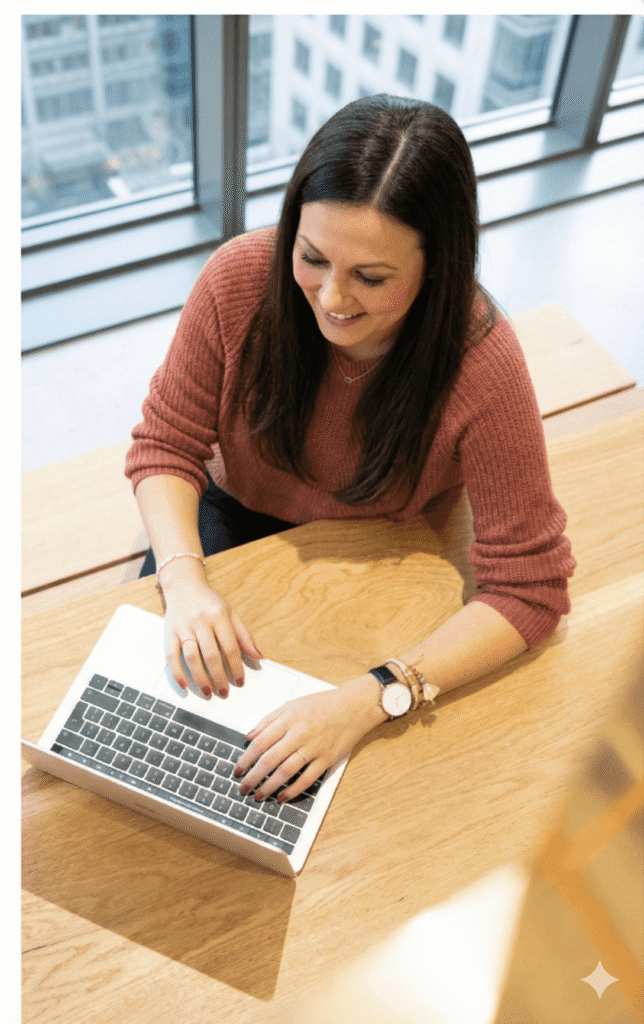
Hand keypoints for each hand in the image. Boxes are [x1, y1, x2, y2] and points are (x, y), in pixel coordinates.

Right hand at [163, 572, 261, 697]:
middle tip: (224, 692)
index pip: (230, 647)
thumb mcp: (230, 613)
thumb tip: (258, 656)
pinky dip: (177, 672)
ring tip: (208, 691)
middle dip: (219, 677)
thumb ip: (244, 635)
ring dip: (200, 677)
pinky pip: (172, 655)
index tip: (240, 681)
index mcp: (219, 616)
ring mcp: (184, 627)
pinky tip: (184, 685)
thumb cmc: (209, 602)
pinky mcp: (169, 632)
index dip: (236, 666)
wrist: (183, 585)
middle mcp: (201, 621)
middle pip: (211, 655)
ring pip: (192, 657)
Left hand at [233, 674, 387, 802]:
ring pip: (286, 772)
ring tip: (259, 795)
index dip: (246, 758)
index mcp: (289, 719)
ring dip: (269, 786)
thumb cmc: (323, 704)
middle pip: (270, 759)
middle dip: (253, 777)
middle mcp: (299, 734)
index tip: (238, 769)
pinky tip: (282, 797)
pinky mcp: (326, 759)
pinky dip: (293, 790)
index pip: (261, 742)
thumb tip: (250, 735)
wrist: (354, 706)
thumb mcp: (292, 704)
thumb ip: (269, 719)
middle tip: (243, 788)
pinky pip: (307, 779)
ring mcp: (314, 748)